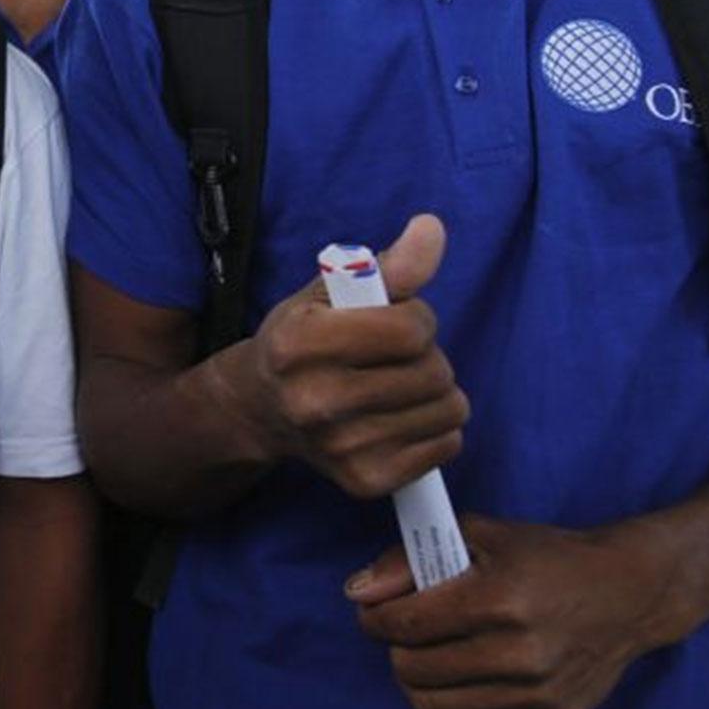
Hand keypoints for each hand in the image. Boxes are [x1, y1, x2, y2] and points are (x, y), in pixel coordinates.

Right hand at [235, 215, 467, 498]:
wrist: (260, 409)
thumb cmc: (301, 338)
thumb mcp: (329, 293)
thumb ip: (386, 265)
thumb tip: (432, 227)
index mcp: (300, 343)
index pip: (410, 330)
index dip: (416, 318)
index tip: (396, 320)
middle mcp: (316, 401)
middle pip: (433, 372)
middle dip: (427, 356)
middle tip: (395, 357)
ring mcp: (341, 447)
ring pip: (448, 410)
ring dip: (436, 391)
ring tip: (401, 385)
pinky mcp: (365, 480)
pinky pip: (447, 445)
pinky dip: (436, 427)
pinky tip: (401, 417)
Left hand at [349, 514, 673, 708]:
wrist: (627, 595)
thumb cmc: (547, 558)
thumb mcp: (477, 535)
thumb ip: (408, 559)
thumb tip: (357, 591)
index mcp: (499, 600)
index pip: (403, 625)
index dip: (375, 618)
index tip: (376, 611)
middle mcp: (520, 656)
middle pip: (411, 671)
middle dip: (396, 648)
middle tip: (406, 631)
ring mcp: (537, 698)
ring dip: (419, 682)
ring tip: (429, 656)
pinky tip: (463, 680)